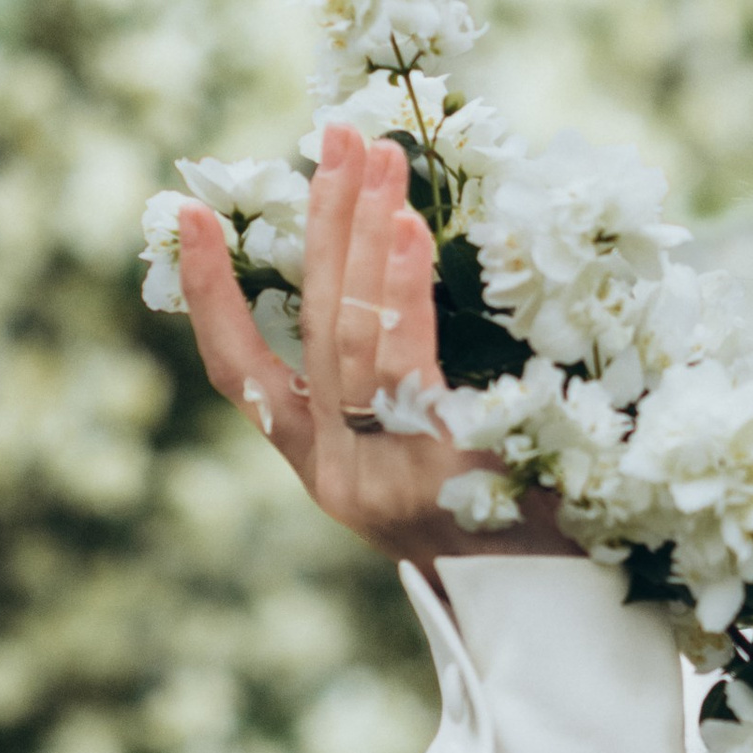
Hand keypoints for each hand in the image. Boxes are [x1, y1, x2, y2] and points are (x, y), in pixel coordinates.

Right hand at [176, 120, 565, 566]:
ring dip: (366, 242)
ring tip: (379, 164)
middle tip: (341, 135)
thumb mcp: (436, 461)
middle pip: (320, 332)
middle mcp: (341, 472)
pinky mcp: (442, 476)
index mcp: (324, 466)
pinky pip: (410, 369)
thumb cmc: (505, 524)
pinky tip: (407, 234)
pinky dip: (403, 295)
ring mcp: (388, 476)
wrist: (562, 616)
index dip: (213, 295)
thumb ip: (402, 388)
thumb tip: (396, 261)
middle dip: (327, 227)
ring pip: (357, 343)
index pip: (243, 373)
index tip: (190, 215)